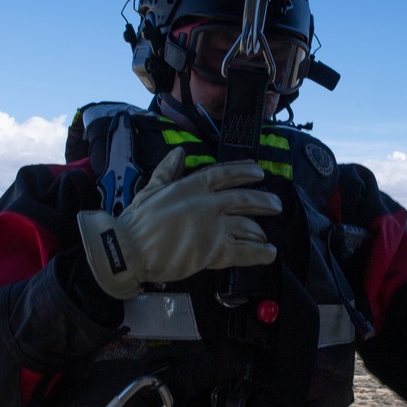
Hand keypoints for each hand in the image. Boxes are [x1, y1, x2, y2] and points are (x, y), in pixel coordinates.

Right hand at [77, 148, 281, 299]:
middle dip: (264, 201)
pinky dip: (259, 253)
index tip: (259, 171)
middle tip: (277, 205)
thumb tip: (178, 153)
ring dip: (259, 231)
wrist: (129, 250)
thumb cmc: (136, 222)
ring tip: (266, 236)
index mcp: (191, 187)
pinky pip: (243, 252)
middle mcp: (206, 205)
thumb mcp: (150, 190)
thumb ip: (167, 171)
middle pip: (244, 200)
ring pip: (246, 226)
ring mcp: (212, 229)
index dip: (244, 171)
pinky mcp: (213, 252)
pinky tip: (269, 253)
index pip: (224, 174)